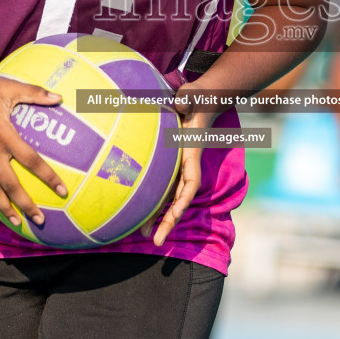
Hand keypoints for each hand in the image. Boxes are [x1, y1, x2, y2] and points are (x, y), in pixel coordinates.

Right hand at [0, 71, 66, 228]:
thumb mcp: (9, 86)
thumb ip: (35, 93)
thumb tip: (60, 97)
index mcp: (4, 133)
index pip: (31, 160)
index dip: (48, 177)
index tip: (62, 191)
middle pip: (10, 183)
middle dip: (26, 204)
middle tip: (40, 220)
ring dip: (5, 207)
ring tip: (18, 222)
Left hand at [146, 105, 214, 245]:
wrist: (200, 101)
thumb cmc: (196, 98)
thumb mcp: (194, 96)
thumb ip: (189, 99)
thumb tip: (182, 103)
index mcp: (191, 154)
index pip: (189, 183)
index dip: (182, 201)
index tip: (175, 217)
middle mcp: (186, 166)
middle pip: (178, 199)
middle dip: (168, 221)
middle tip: (155, 242)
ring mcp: (177, 167)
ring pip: (168, 197)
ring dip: (158, 216)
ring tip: (144, 234)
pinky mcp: (170, 165)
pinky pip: (161, 186)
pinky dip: (153, 200)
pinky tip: (139, 212)